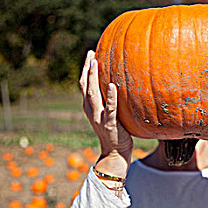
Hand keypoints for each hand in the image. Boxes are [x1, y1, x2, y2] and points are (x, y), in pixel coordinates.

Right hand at [79, 50, 132, 175]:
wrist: (115, 153)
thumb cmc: (117, 132)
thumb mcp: (112, 114)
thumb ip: (112, 101)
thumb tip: (123, 84)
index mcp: (90, 107)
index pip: (84, 84)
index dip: (85, 69)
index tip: (90, 54)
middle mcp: (91, 110)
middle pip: (85, 85)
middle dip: (87, 68)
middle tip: (91, 53)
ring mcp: (99, 117)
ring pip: (92, 94)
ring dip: (93, 77)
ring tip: (96, 62)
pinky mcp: (109, 124)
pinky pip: (109, 108)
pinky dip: (110, 97)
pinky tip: (113, 86)